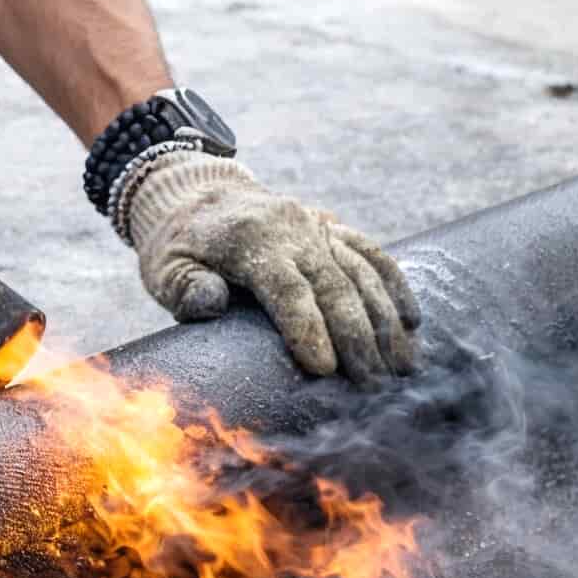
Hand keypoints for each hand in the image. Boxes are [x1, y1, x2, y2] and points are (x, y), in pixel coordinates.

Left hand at [124, 156, 420, 381]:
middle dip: (357, 337)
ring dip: (384, 320)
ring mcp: (314, 225)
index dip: (307, 328)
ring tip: (402, 367)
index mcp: (248, 240)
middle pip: (333, 285)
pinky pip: (370, 252)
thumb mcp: (164, 267)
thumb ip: (185, 288)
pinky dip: (394, 284)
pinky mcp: (329, 226)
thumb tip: (209, 303)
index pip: (286, 288)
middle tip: (372, 384)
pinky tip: (412, 321)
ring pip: (360, 271)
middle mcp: (289, 228)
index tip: (325, 369)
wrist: (194, 193)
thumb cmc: (179, 244)